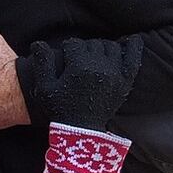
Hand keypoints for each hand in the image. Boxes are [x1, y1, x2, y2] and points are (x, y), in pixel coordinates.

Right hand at [24, 36, 142, 130]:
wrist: (81, 131)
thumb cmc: (60, 109)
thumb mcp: (44, 87)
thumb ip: (41, 63)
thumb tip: (38, 43)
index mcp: (79, 67)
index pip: (73, 43)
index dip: (66, 49)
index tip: (64, 57)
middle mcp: (99, 67)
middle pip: (92, 44)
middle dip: (83, 49)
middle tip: (78, 60)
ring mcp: (115, 74)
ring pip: (110, 47)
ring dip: (101, 48)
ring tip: (94, 57)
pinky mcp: (125, 82)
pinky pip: (134, 57)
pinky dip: (134, 46)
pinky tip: (130, 40)